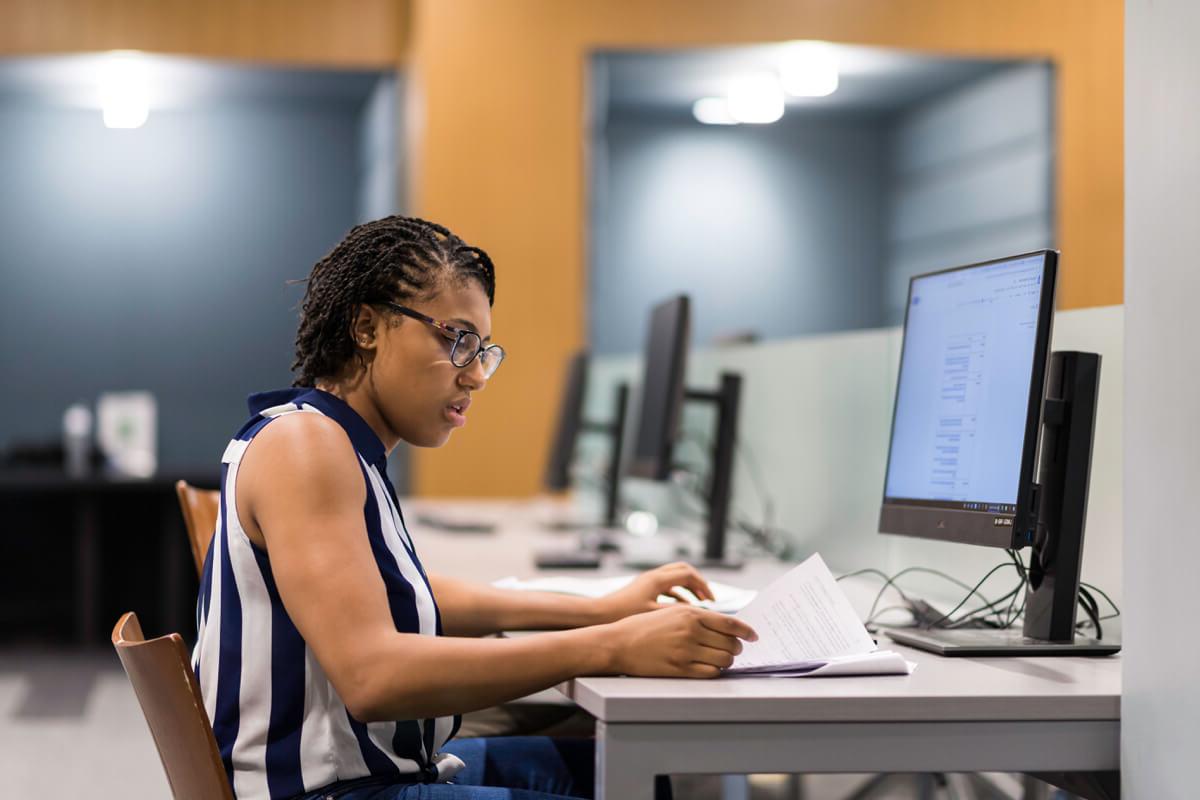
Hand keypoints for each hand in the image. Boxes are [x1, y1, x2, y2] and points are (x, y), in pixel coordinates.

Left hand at [596, 562, 715, 622]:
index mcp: (658, 580)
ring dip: (687, 589)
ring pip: (674, 577)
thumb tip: (700, 615)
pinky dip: (676, 594)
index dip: (704, 587)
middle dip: (698, 583)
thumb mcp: (655, 616)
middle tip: (708, 599)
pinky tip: (679, 609)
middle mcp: (653, 576)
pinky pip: (666, 586)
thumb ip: (678, 613)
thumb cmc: (624, 615)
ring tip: (697, 605)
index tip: (712, 601)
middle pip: (683, 570)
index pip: (689, 574)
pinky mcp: (642, 589)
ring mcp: (647, 581)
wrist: (598, 615)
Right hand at [604, 605, 757, 677]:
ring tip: (720, 658)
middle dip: (736, 648)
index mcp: (690, 614)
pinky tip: (711, 667)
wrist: (618, 643)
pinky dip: (716, 670)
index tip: (754, 636)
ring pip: (723, 659)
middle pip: (730, 643)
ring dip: (726, 660)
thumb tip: (724, 625)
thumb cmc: (644, 626)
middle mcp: (690, 631)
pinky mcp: (679, 669)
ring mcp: (685, 651)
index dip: (746, 631)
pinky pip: (710, 672)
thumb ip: (697, 617)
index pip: (730, 623)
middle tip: (733, 649)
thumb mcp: (671, 612)